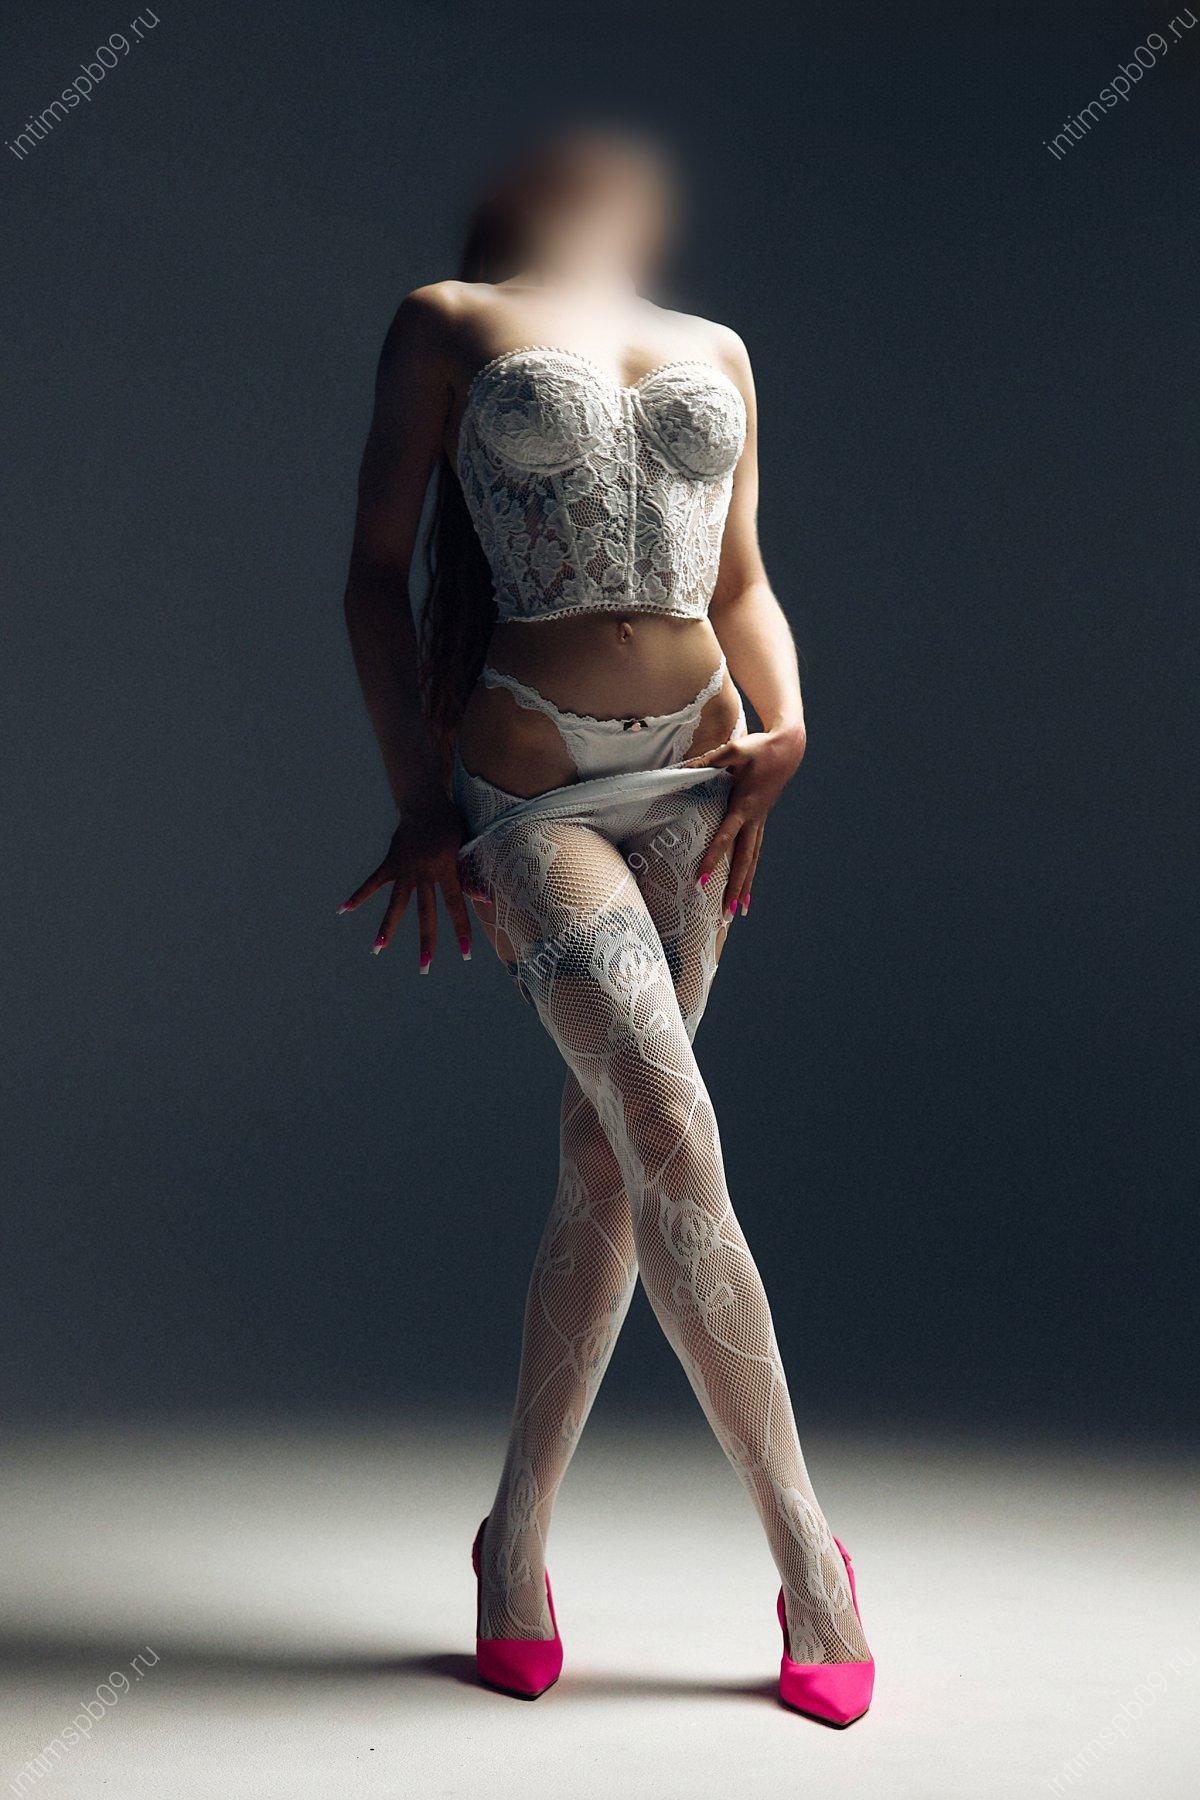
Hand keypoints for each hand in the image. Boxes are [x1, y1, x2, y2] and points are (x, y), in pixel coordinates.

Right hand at [339, 788, 471, 971]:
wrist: (424, 801)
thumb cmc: (450, 825)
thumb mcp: (465, 846)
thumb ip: (470, 875)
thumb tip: (485, 900)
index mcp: (445, 867)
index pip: (455, 904)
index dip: (461, 929)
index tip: (466, 953)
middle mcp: (423, 871)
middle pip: (425, 912)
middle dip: (427, 940)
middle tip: (425, 967)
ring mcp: (404, 868)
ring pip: (396, 903)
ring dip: (387, 927)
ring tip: (377, 949)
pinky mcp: (390, 862)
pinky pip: (372, 883)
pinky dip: (359, 896)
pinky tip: (343, 910)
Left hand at [682, 725, 805, 918]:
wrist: (789, 746)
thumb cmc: (760, 746)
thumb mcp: (734, 749)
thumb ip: (709, 760)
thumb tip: (683, 769)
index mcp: (745, 805)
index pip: (726, 836)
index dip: (714, 858)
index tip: (702, 879)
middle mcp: (755, 818)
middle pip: (745, 859)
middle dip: (736, 888)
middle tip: (727, 914)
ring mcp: (760, 820)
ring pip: (752, 859)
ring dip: (746, 886)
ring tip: (739, 911)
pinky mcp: (760, 819)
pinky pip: (754, 850)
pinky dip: (750, 870)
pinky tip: (745, 886)